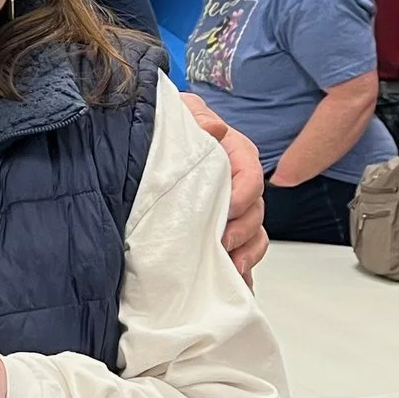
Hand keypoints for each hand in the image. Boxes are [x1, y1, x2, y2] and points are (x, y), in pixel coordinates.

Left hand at [182, 94, 266, 281]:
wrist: (143, 139)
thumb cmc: (167, 126)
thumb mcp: (180, 114)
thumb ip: (197, 120)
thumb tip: (215, 129)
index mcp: (232, 152)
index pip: (251, 173)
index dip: (244, 193)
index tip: (229, 209)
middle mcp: (235, 181)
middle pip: (255, 209)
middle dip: (243, 230)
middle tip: (222, 243)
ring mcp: (228, 208)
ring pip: (253, 233)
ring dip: (246, 253)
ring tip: (231, 268)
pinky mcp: (217, 228)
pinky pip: (240, 252)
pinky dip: (239, 268)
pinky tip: (234, 283)